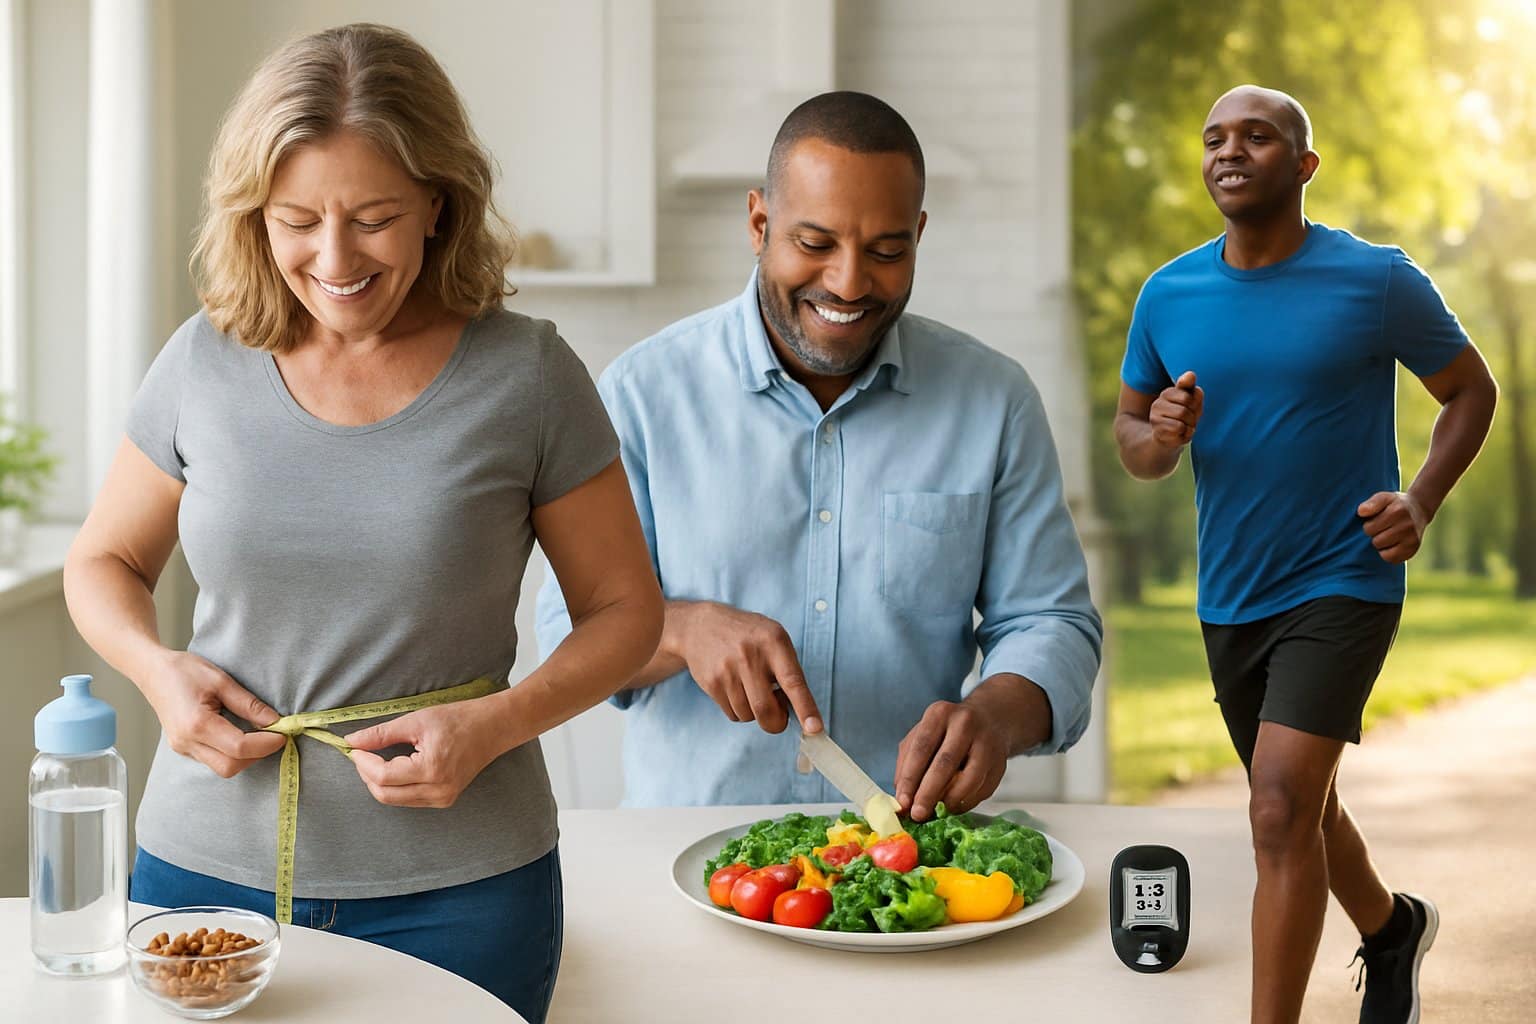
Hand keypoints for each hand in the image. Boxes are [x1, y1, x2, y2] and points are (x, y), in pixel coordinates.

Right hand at [141, 652, 285, 777]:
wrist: (152, 671)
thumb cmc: (184, 671)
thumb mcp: (222, 681)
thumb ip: (249, 704)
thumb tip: (275, 721)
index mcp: (197, 724)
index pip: (239, 747)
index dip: (266, 744)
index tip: (283, 733)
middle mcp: (186, 742)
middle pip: (230, 766)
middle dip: (257, 755)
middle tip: (274, 736)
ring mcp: (182, 748)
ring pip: (222, 768)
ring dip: (245, 757)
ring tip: (260, 735)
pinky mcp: (183, 748)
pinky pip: (213, 760)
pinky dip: (232, 754)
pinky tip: (241, 736)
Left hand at [347, 698, 507, 807]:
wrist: (494, 727)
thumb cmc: (459, 719)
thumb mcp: (417, 720)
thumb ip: (381, 734)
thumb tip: (352, 741)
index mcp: (431, 769)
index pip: (382, 776)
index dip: (362, 762)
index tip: (353, 747)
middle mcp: (437, 790)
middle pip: (384, 794)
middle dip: (366, 775)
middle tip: (361, 753)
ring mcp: (442, 798)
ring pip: (394, 800)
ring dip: (378, 782)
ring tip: (375, 759)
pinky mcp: (444, 800)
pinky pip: (408, 799)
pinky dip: (394, 786)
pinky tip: (393, 768)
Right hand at [671, 602, 822, 733]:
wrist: (700, 626)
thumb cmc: (747, 635)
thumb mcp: (773, 638)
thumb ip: (788, 669)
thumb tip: (798, 710)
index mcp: (773, 641)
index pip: (793, 681)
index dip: (805, 707)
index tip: (815, 728)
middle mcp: (750, 656)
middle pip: (766, 710)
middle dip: (776, 722)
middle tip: (778, 714)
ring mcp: (727, 670)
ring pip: (748, 716)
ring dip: (755, 712)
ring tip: (751, 689)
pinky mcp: (711, 683)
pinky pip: (732, 715)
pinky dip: (739, 710)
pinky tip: (736, 689)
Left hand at [893, 701, 1008, 821]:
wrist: (989, 721)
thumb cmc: (947, 732)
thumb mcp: (923, 736)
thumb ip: (908, 763)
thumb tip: (903, 798)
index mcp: (939, 714)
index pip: (921, 747)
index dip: (910, 777)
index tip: (903, 802)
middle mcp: (965, 723)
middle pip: (945, 763)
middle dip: (929, 793)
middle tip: (918, 815)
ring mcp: (987, 742)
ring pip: (969, 778)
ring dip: (950, 801)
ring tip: (937, 812)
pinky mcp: (1001, 762)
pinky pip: (983, 789)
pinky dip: (966, 803)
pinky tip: (954, 806)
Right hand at [1150, 370, 1202, 446]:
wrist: (1169, 439)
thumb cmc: (1183, 417)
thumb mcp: (1191, 401)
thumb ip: (1190, 387)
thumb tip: (1191, 374)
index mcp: (1168, 393)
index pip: (1191, 394)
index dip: (1196, 404)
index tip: (1192, 408)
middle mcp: (1158, 403)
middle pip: (1187, 406)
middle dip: (1193, 416)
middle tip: (1188, 420)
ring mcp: (1155, 417)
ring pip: (1183, 418)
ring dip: (1189, 425)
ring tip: (1184, 427)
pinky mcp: (1157, 430)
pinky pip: (1179, 429)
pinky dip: (1185, 434)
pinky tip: (1179, 434)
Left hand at [1357, 490, 1429, 562]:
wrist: (1419, 509)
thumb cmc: (1395, 504)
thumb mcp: (1384, 497)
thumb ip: (1371, 503)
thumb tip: (1360, 512)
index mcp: (1397, 511)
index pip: (1369, 528)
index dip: (1369, 525)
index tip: (1376, 520)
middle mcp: (1407, 526)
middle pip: (1376, 541)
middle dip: (1375, 535)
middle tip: (1383, 528)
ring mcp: (1412, 539)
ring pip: (1383, 551)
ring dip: (1381, 544)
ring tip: (1387, 535)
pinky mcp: (1413, 550)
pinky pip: (1392, 559)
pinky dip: (1388, 554)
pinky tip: (1391, 544)